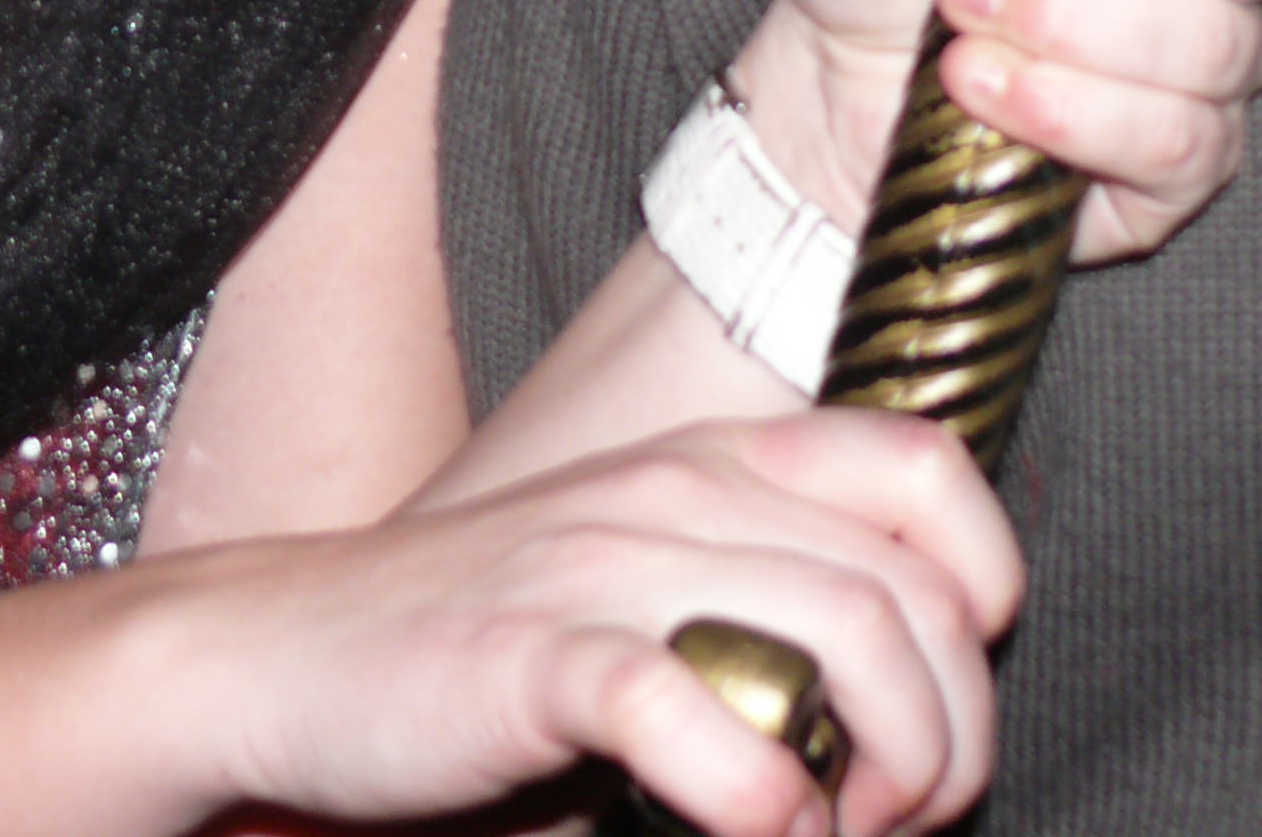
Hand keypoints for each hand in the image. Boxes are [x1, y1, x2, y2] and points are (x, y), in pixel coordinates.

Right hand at [199, 410, 1015, 836]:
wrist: (278, 656)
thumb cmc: (476, 645)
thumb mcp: (640, 581)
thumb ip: (760, 605)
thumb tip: (906, 714)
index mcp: (716, 460)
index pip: (932, 472)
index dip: (983, 593)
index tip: (942, 703)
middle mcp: (679, 490)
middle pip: (917, 595)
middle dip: (951, 739)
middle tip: (895, 822)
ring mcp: (608, 564)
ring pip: (850, 636)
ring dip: (887, 775)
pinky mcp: (534, 654)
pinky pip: (697, 715)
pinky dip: (761, 802)